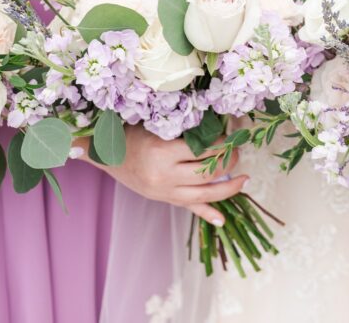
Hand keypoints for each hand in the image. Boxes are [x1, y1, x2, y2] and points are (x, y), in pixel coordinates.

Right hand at [90, 125, 247, 225]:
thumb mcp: (158, 127)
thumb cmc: (133, 132)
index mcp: (163, 152)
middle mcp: (164, 176)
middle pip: (207, 174)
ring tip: (244, 179)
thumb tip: (219, 131)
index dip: (223, 144)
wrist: (104, 154)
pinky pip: (189, 208)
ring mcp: (164, 191)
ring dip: (228, 188)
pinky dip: (207, 214)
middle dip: (229, 163)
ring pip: (204, 194)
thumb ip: (185, 132)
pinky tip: (222, 220)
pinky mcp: (163, 199)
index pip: (204, 151)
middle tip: (238, 153)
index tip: (232, 136)